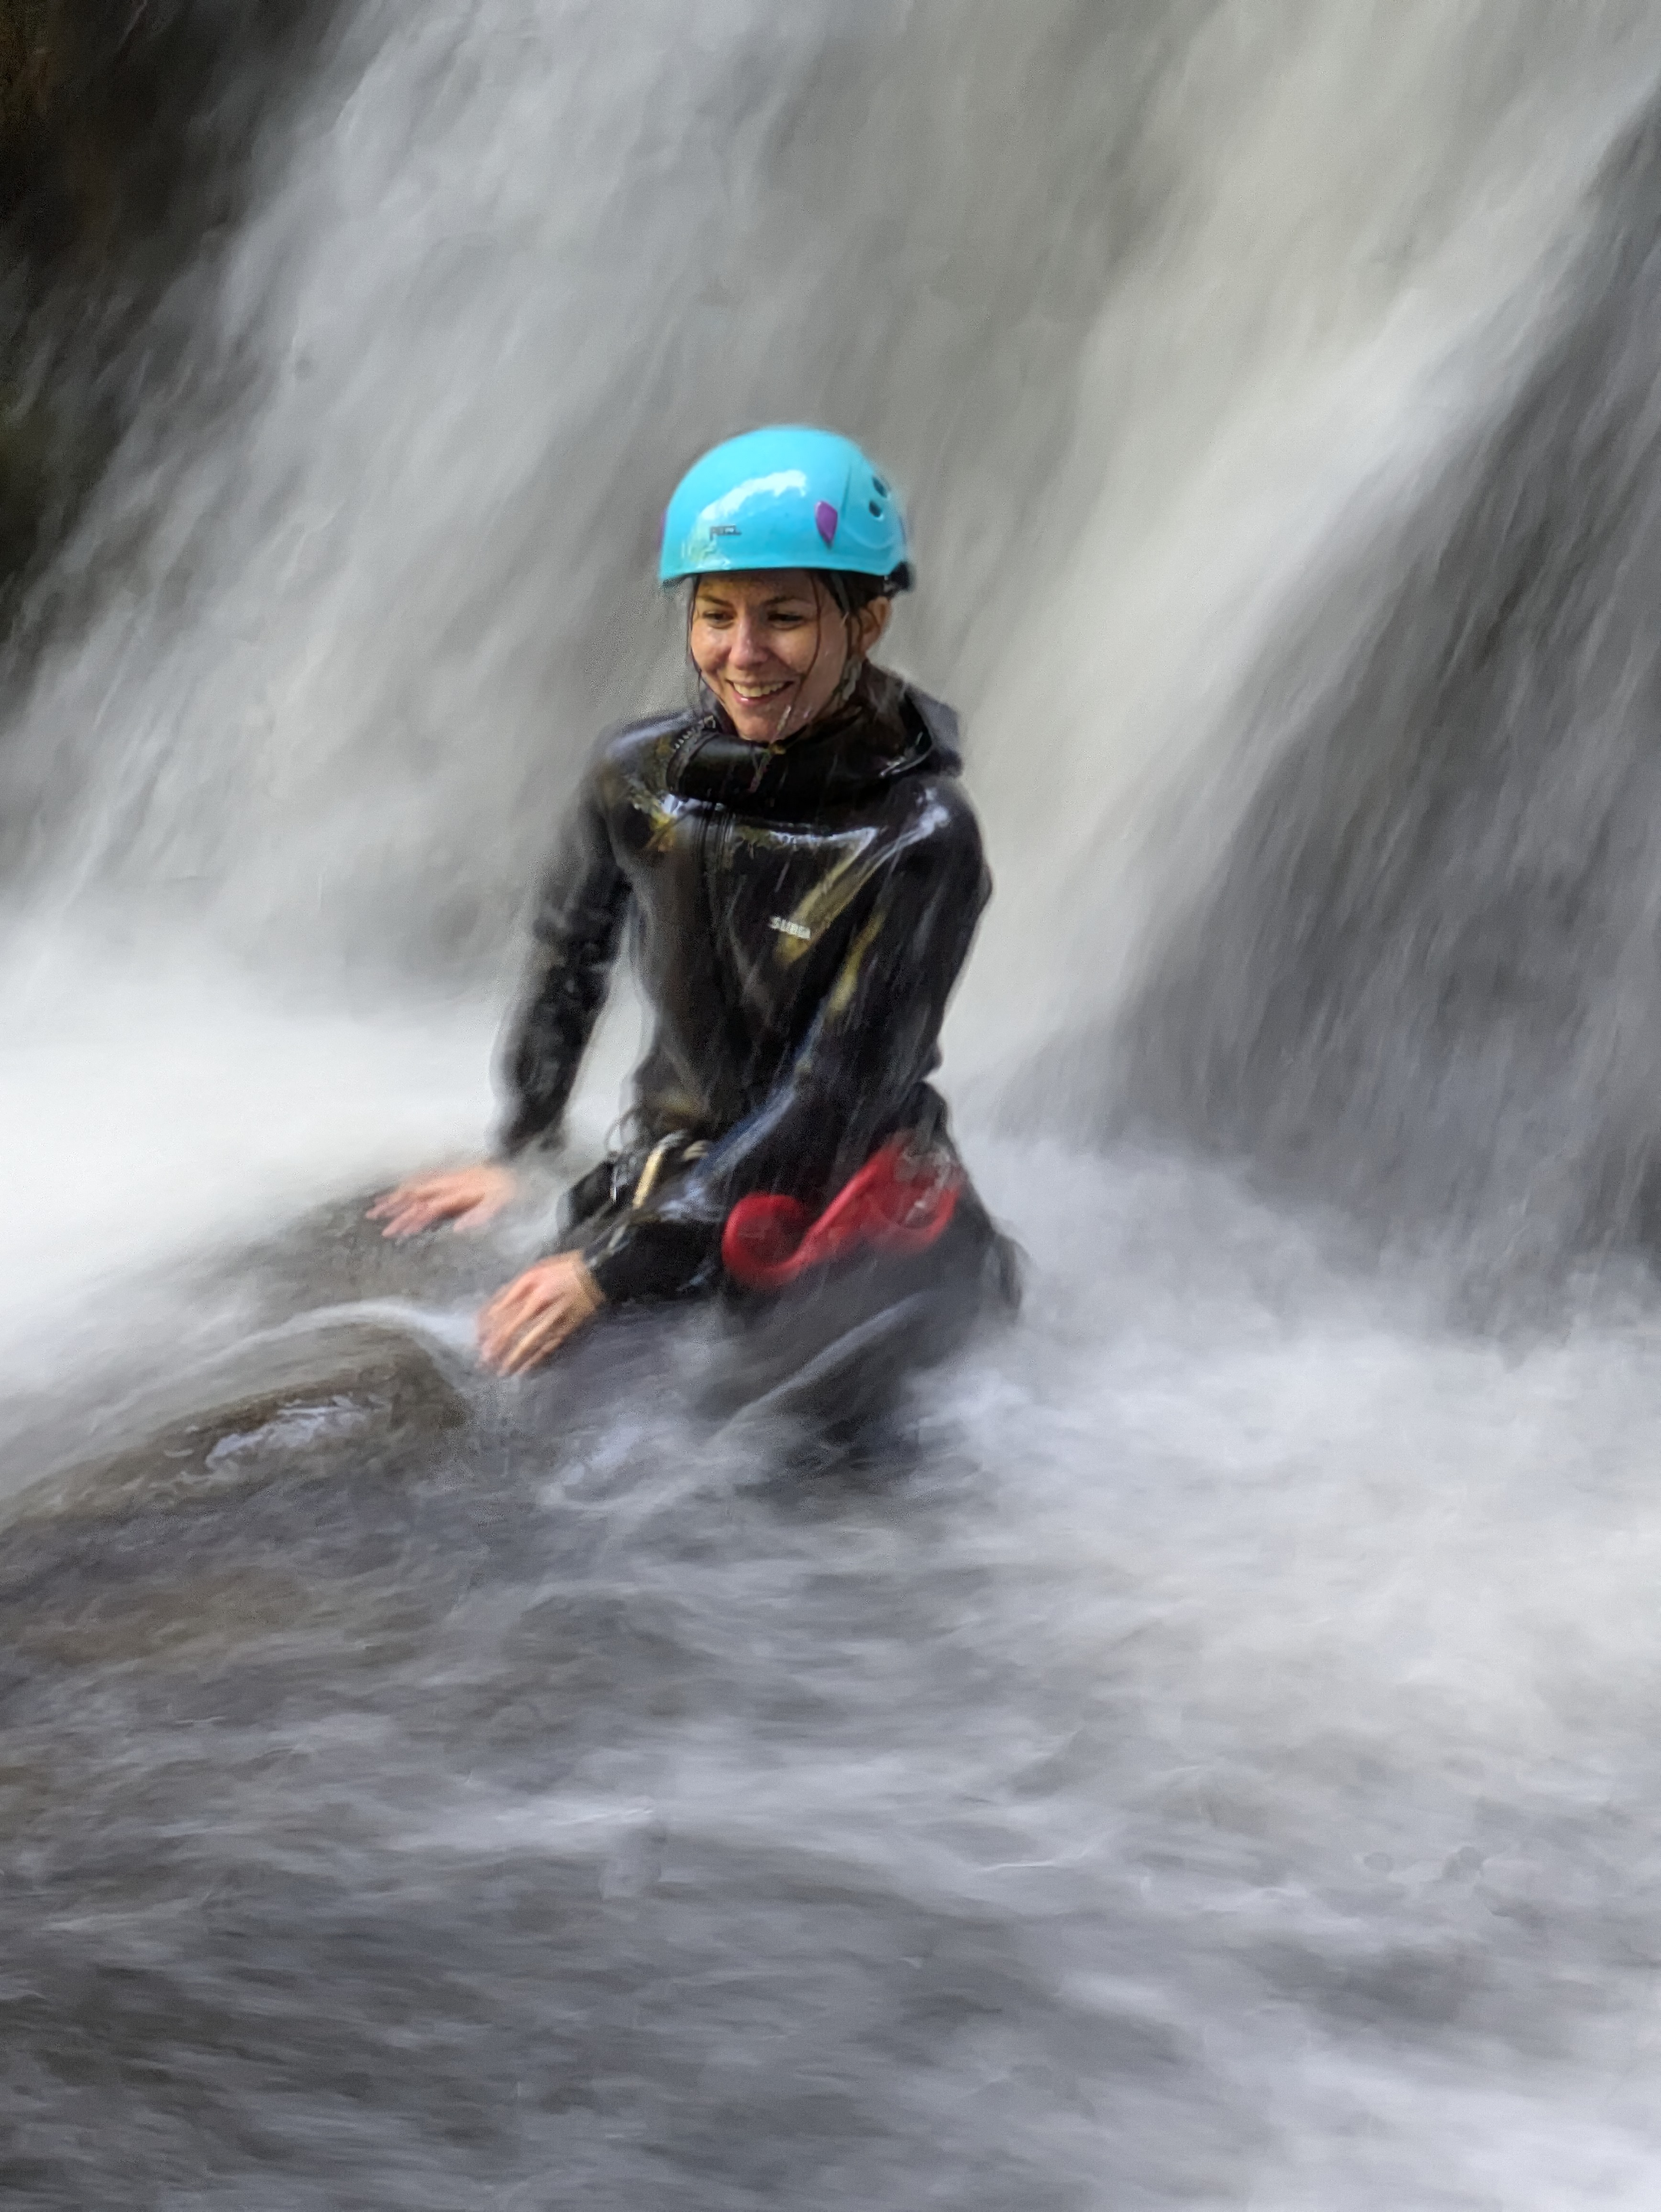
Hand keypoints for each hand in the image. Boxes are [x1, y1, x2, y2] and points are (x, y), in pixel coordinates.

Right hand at [368, 1162, 516, 1238]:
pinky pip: (421, 1179)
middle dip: (393, 1206)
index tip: (395, 1230)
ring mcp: (445, 1179)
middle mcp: (447, 1183)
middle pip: (415, 1194)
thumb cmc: (504, 1189)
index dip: (410, 1218)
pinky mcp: (447, 1177)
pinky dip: (406, 1185)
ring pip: (414, 1186)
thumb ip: (479, 1215)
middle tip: (374, 1218)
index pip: (427, 1207)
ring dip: (395, 1196)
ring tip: (376, 1208)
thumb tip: (458, 1229)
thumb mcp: (498, 1203)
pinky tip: (397, 1193)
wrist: (510, 1168)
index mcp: (457, 1192)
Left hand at [477, 1252, 604, 1374]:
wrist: (599, 1272)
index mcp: (529, 1285)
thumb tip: (493, 1307)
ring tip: (501, 1372)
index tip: (477, 1339)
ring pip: (529, 1342)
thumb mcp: (535, 1270)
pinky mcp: (569, 1328)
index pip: (501, 1309)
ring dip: (514, 1359)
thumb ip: (514, 1288)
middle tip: (483, 1361)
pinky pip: (549, 1347)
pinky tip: (526, 1371)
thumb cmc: (564, 1269)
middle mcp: (539, 1302)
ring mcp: (555, 1317)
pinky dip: (536, 1360)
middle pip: (512, 1329)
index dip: (487, 1326)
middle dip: (496, 1347)